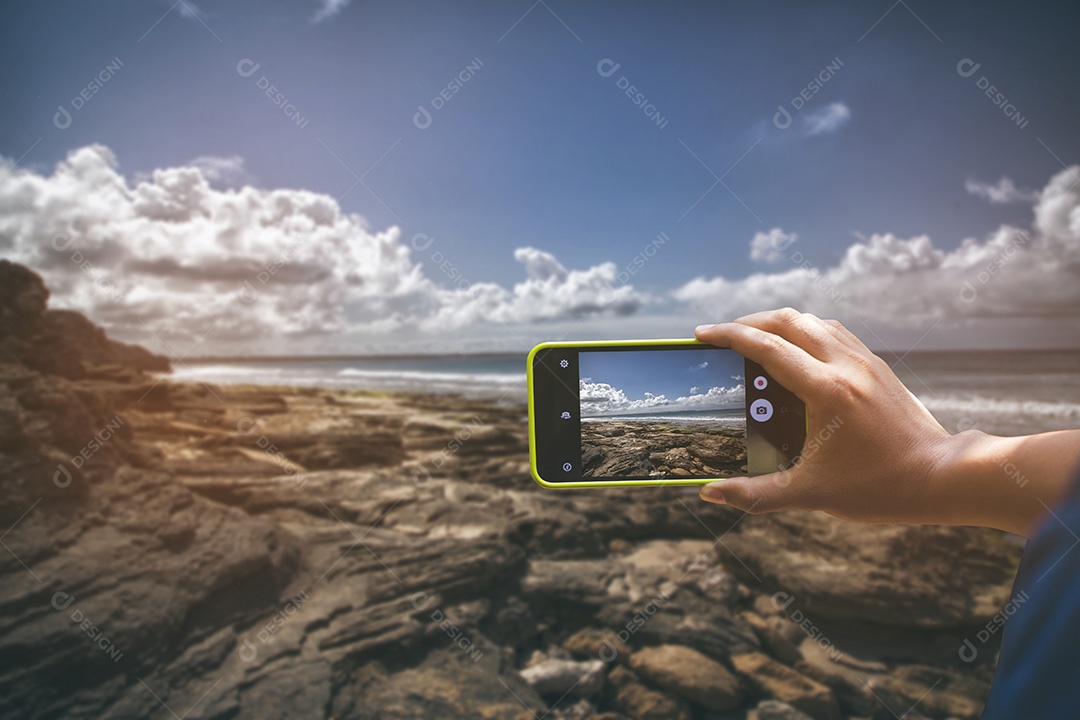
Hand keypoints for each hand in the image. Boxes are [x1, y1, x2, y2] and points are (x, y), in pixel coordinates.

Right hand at [695, 309, 954, 525]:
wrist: (943, 477)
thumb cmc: (880, 488)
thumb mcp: (811, 494)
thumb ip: (756, 494)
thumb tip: (710, 494)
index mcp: (826, 390)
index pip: (767, 347)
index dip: (728, 336)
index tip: (702, 334)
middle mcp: (846, 365)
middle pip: (789, 321)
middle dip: (750, 323)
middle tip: (723, 337)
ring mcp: (865, 362)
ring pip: (814, 321)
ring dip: (780, 324)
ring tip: (756, 340)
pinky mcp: (878, 367)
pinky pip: (834, 333)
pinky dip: (807, 332)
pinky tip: (797, 352)